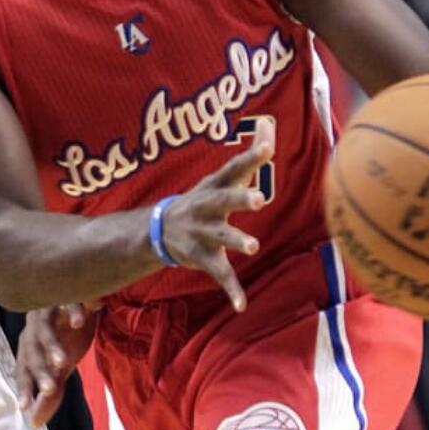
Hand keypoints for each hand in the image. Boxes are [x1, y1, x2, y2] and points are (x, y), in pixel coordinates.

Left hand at [17, 304, 96, 427]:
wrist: (81, 293)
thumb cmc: (66, 333)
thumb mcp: (61, 365)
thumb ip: (50, 392)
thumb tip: (34, 423)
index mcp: (32, 346)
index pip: (24, 369)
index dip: (24, 386)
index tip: (24, 407)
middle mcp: (35, 328)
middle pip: (33, 352)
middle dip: (41, 371)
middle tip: (50, 390)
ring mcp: (48, 309)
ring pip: (45, 329)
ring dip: (52, 345)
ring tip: (62, 361)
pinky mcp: (66, 293)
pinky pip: (68, 301)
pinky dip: (73, 310)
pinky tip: (79, 321)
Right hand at [162, 118, 272, 310]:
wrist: (158, 231)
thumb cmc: (202, 200)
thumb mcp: (220, 178)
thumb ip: (249, 156)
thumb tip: (270, 124)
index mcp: (213, 188)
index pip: (233, 169)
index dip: (250, 158)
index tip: (268, 147)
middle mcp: (206, 208)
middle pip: (224, 201)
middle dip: (240, 200)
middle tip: (260, 198)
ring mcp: (202, 234)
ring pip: (221, 237)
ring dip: (236, 241)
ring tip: (253, 246)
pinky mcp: (203, 258)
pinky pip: (220, 275)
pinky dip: (232, 291)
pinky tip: (242, 306)